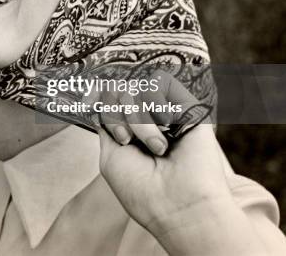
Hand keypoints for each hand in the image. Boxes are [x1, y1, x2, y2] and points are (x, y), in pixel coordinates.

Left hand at [97, 75, 229, 233]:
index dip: (102, 104)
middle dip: (116, 115)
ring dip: (139, 120)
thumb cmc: (143, 190)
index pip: (109, 101)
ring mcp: (168, 113)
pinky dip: (158, 105)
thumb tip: (100, 100)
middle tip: (127, 141)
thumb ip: (106, 126)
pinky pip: (164, 83)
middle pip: (120, 92)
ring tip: (155, 147)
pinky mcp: (189, 107)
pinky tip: (167, 129)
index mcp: (130, 132)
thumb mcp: (110, 157)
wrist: (179, 206)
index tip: (101, 118)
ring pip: (138, 90)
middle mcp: (149, 121)